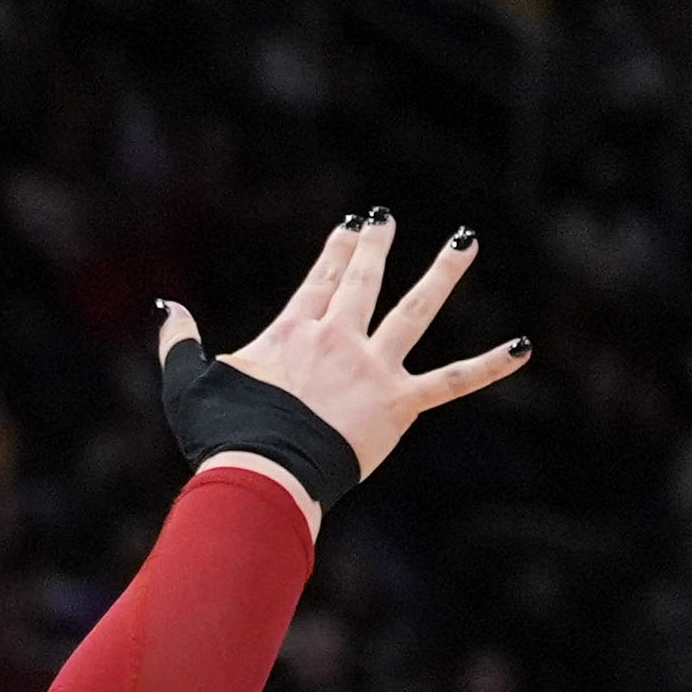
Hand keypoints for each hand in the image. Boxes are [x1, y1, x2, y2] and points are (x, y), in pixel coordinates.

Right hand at [158, 210, 528, 495]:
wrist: (263, 472)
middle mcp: (336, 338)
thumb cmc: (225, 434)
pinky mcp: (399, 403)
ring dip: (443, 274)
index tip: (350, 226)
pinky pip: (452, 382)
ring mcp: (372, 367)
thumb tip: (169, 309)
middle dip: (374, 246)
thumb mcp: (189, 383)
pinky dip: (489, 366)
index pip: (319, 281)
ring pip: (416, 310)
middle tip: (384, 219)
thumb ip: (182, 343)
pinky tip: (522, 348)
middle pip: (362, 281)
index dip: (335, 251)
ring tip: (466, 242)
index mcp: (292, 332)